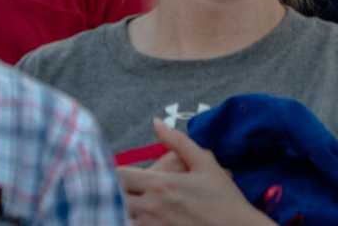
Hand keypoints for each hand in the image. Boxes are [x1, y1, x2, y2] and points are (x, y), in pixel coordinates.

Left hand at [118, 121, 265, 225]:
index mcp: (160, 183)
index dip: (114, 171)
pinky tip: (139, 217)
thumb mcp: (204, 163)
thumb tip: (157, 122)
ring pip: (120, 216)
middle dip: (114, 190)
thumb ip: (178, 141)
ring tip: (127, 203)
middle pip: (114, 196)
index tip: (119, 171)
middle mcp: (151, 206)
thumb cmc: (223, 197)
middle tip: (121, 188)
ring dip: (121, 208)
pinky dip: (128, 221)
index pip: (119, 174)